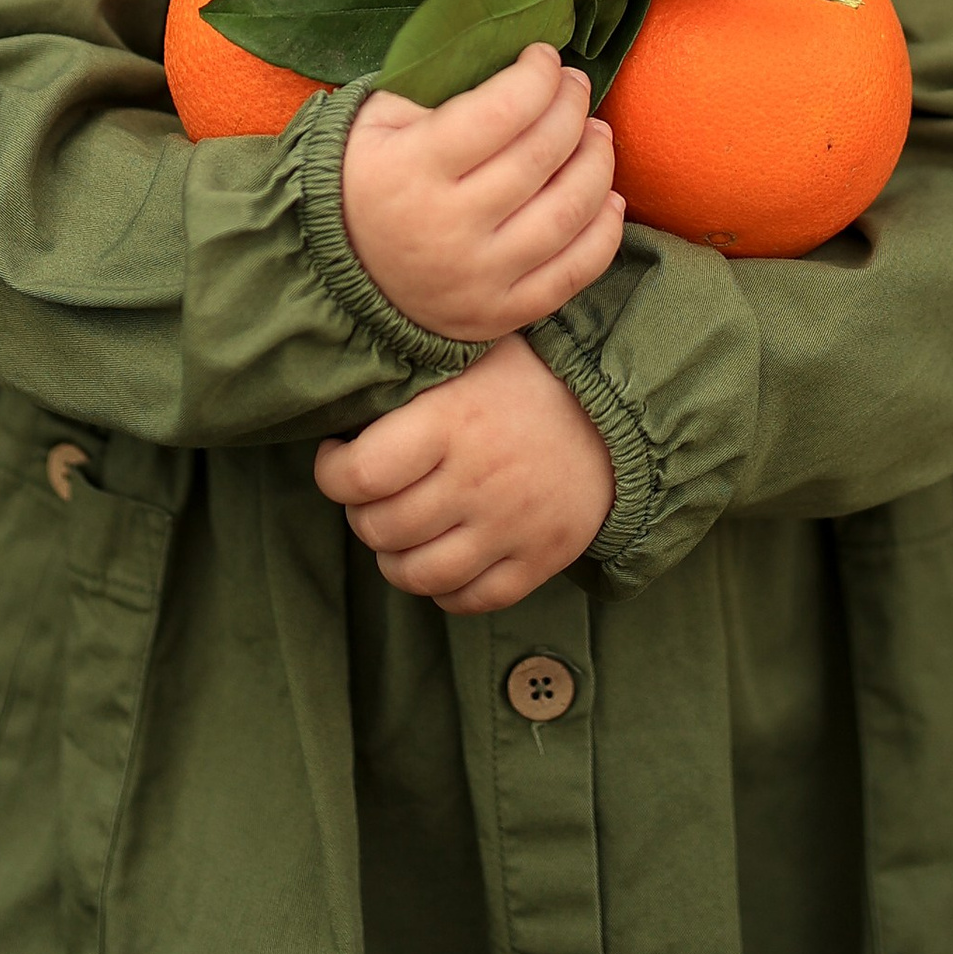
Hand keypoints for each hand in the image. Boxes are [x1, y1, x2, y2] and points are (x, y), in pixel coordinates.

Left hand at [315, 337, 615, 611]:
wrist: (621, 412)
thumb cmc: (528, 377)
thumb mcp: (472, 353)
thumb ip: (414, 378)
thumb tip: (343, 395)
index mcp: (451, 420)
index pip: (356, 474)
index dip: (331, 471)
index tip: (337, 456)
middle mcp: (478, 478)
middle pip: (380, 528)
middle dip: (362, 515)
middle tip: (372, 495)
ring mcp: (511, 525)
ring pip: (418, 575)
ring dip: (395, 560)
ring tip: (401, 531)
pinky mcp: (540, 558)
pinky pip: (470, 600)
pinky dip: (445, 589)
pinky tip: (444, 557)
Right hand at [341, 44, 623, 342]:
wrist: (332, 280)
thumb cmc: (361, 182)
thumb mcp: (375, 122)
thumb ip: (437, 93)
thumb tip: (516, 72)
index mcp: (409, 170)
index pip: (500, 112)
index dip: (537, 76)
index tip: (544, 57)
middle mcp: (446, 228)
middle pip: (540, 156)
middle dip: (571, 108)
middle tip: (575, 87)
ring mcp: (477, 278)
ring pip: (567, 214)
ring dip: (597, 164)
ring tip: (597, 134)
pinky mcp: (499, 315)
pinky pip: (573, 274)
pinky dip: (604, 233)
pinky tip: (610, 199)